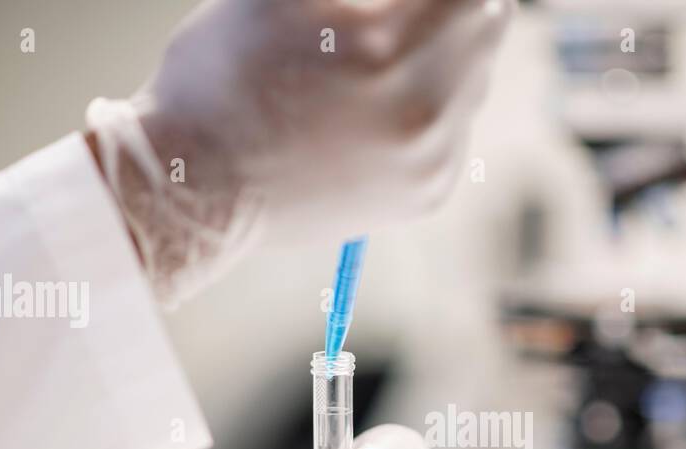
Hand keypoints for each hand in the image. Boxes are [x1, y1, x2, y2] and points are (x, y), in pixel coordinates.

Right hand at [85, 0, 511, 306]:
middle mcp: (425, 112)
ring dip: (444, 58)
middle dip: (450, 7)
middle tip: (400, 13)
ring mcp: (432, 161)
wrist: (197, 191)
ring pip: (475, 80)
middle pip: (487, 27)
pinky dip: (431, 111)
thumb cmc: (223, 75)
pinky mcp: (429, 194)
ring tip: (374, 64)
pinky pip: (457, 131)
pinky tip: (372, 113)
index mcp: (388, 50)